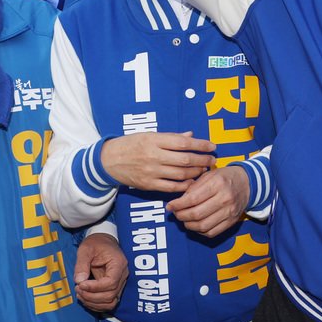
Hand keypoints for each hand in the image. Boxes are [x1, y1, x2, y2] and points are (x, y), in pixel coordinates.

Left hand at [74, 232, 127, 312]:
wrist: (103, 242)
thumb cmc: (95, 244)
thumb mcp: (86, 249)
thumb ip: (81, 264)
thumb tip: (79, 281)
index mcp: (118, 263)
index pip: (111, 282)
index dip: (94, 287)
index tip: (80, 284)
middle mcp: (123, 275)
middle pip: (111, 295)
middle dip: (91, 296)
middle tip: (78, 289)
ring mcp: (120, 283)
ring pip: (111, 302)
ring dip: (94, 303)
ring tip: (80, 294)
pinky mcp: (115, 288)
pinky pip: (109, 303)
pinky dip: (96, 305)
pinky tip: (85, 298)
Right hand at [100, 131, 215, 191]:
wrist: (108, 160)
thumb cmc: (132, 144)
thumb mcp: (150, 135)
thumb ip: (171, 137)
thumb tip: (191, 135)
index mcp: (155, 140)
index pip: (184, 143)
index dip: (201, 145)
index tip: (212, 146)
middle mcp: (154, 156)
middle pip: (185, 160)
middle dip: (202, 160)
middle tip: (212, 160)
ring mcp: (151, 172)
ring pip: (180, 174)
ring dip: (196, 173)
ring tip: (204, 170)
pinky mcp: (148, 185)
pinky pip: (171, 187)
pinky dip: (184, 186)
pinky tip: (192, 182)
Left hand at [169, 165, 249, 236]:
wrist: (247, 183)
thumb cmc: (224, 178)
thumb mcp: (209, 175)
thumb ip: (193, 187)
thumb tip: (178, 201)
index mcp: (217, 183)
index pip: (193, 199)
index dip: (178, 205)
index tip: (170, 206)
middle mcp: (225, 198)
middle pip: (197, 214)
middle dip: (181, 216)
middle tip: (176, 214)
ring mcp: (229, 212)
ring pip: (203, 226)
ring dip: (189, 225)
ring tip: (184, 219)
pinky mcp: (231, 222)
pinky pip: (211, 232)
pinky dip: (200, 231)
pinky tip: (196, 224)